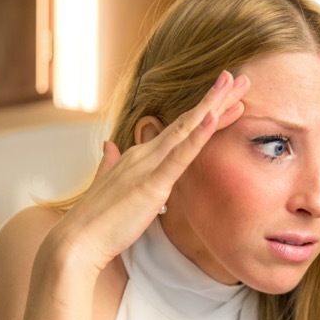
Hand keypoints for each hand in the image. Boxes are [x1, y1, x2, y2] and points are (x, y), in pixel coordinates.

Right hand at [44, 71, 249, 277]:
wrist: (77, 241)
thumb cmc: (95, 220)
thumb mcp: (106, 185)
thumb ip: (109, 164)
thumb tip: (108, 146)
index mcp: (139, 157)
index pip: (178, 131)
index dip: (204, 114)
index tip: (227, 99)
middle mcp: (144, 154)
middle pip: (187, 122)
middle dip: (216, 99)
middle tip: (242, 79)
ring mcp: (148, 166)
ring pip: (187, 130)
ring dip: (212, 105)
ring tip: (234, 83)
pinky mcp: (152, 185)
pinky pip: (179, 157)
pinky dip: (197, 136)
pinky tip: (212, 117)